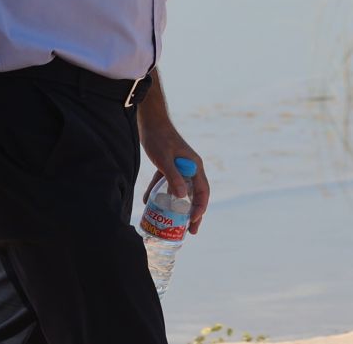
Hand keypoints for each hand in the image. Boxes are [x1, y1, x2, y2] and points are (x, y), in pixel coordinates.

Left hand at [138, 117, 208, 234]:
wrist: (150, 121)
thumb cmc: (159, 138)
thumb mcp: (164, 159)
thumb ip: (173, 177)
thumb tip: (182, 197)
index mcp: (195, 166)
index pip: (203, 191)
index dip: (200, 208)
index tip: (193, 221)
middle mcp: (190, 167)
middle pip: (195, 194)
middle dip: (193, 214)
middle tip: (191, 231)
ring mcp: (180, 166)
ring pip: (181, 191)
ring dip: (178, 207)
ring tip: (174, 223)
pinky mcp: (168, 165)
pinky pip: (167, 183)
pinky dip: (160, 193)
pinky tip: (148, 202)